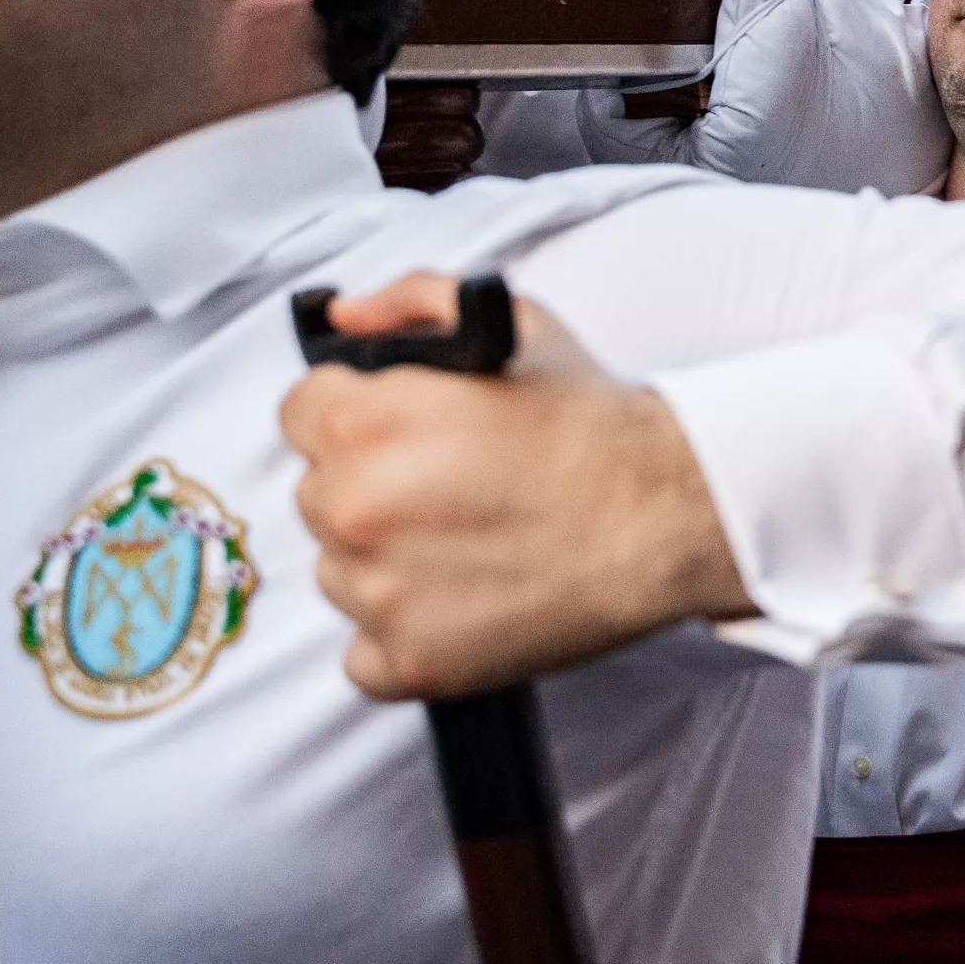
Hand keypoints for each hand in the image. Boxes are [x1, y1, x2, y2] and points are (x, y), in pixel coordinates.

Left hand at [280, 273, 755, 698]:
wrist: (665, 516)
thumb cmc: (591, 425)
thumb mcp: (509, 326)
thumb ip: (410, 302)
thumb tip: (344, 318)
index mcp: (364, 422)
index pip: (299, 415)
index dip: (353, 416)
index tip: (399, 433)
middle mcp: (355, 508)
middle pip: (319, 496)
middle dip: (372, 486)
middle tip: (450, 486)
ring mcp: (377, 594)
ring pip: (340, 574)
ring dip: (386, 562)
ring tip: (469, 542)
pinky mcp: (409, 661)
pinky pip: (363, 655)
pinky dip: (404, 635)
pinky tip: (464, 600)